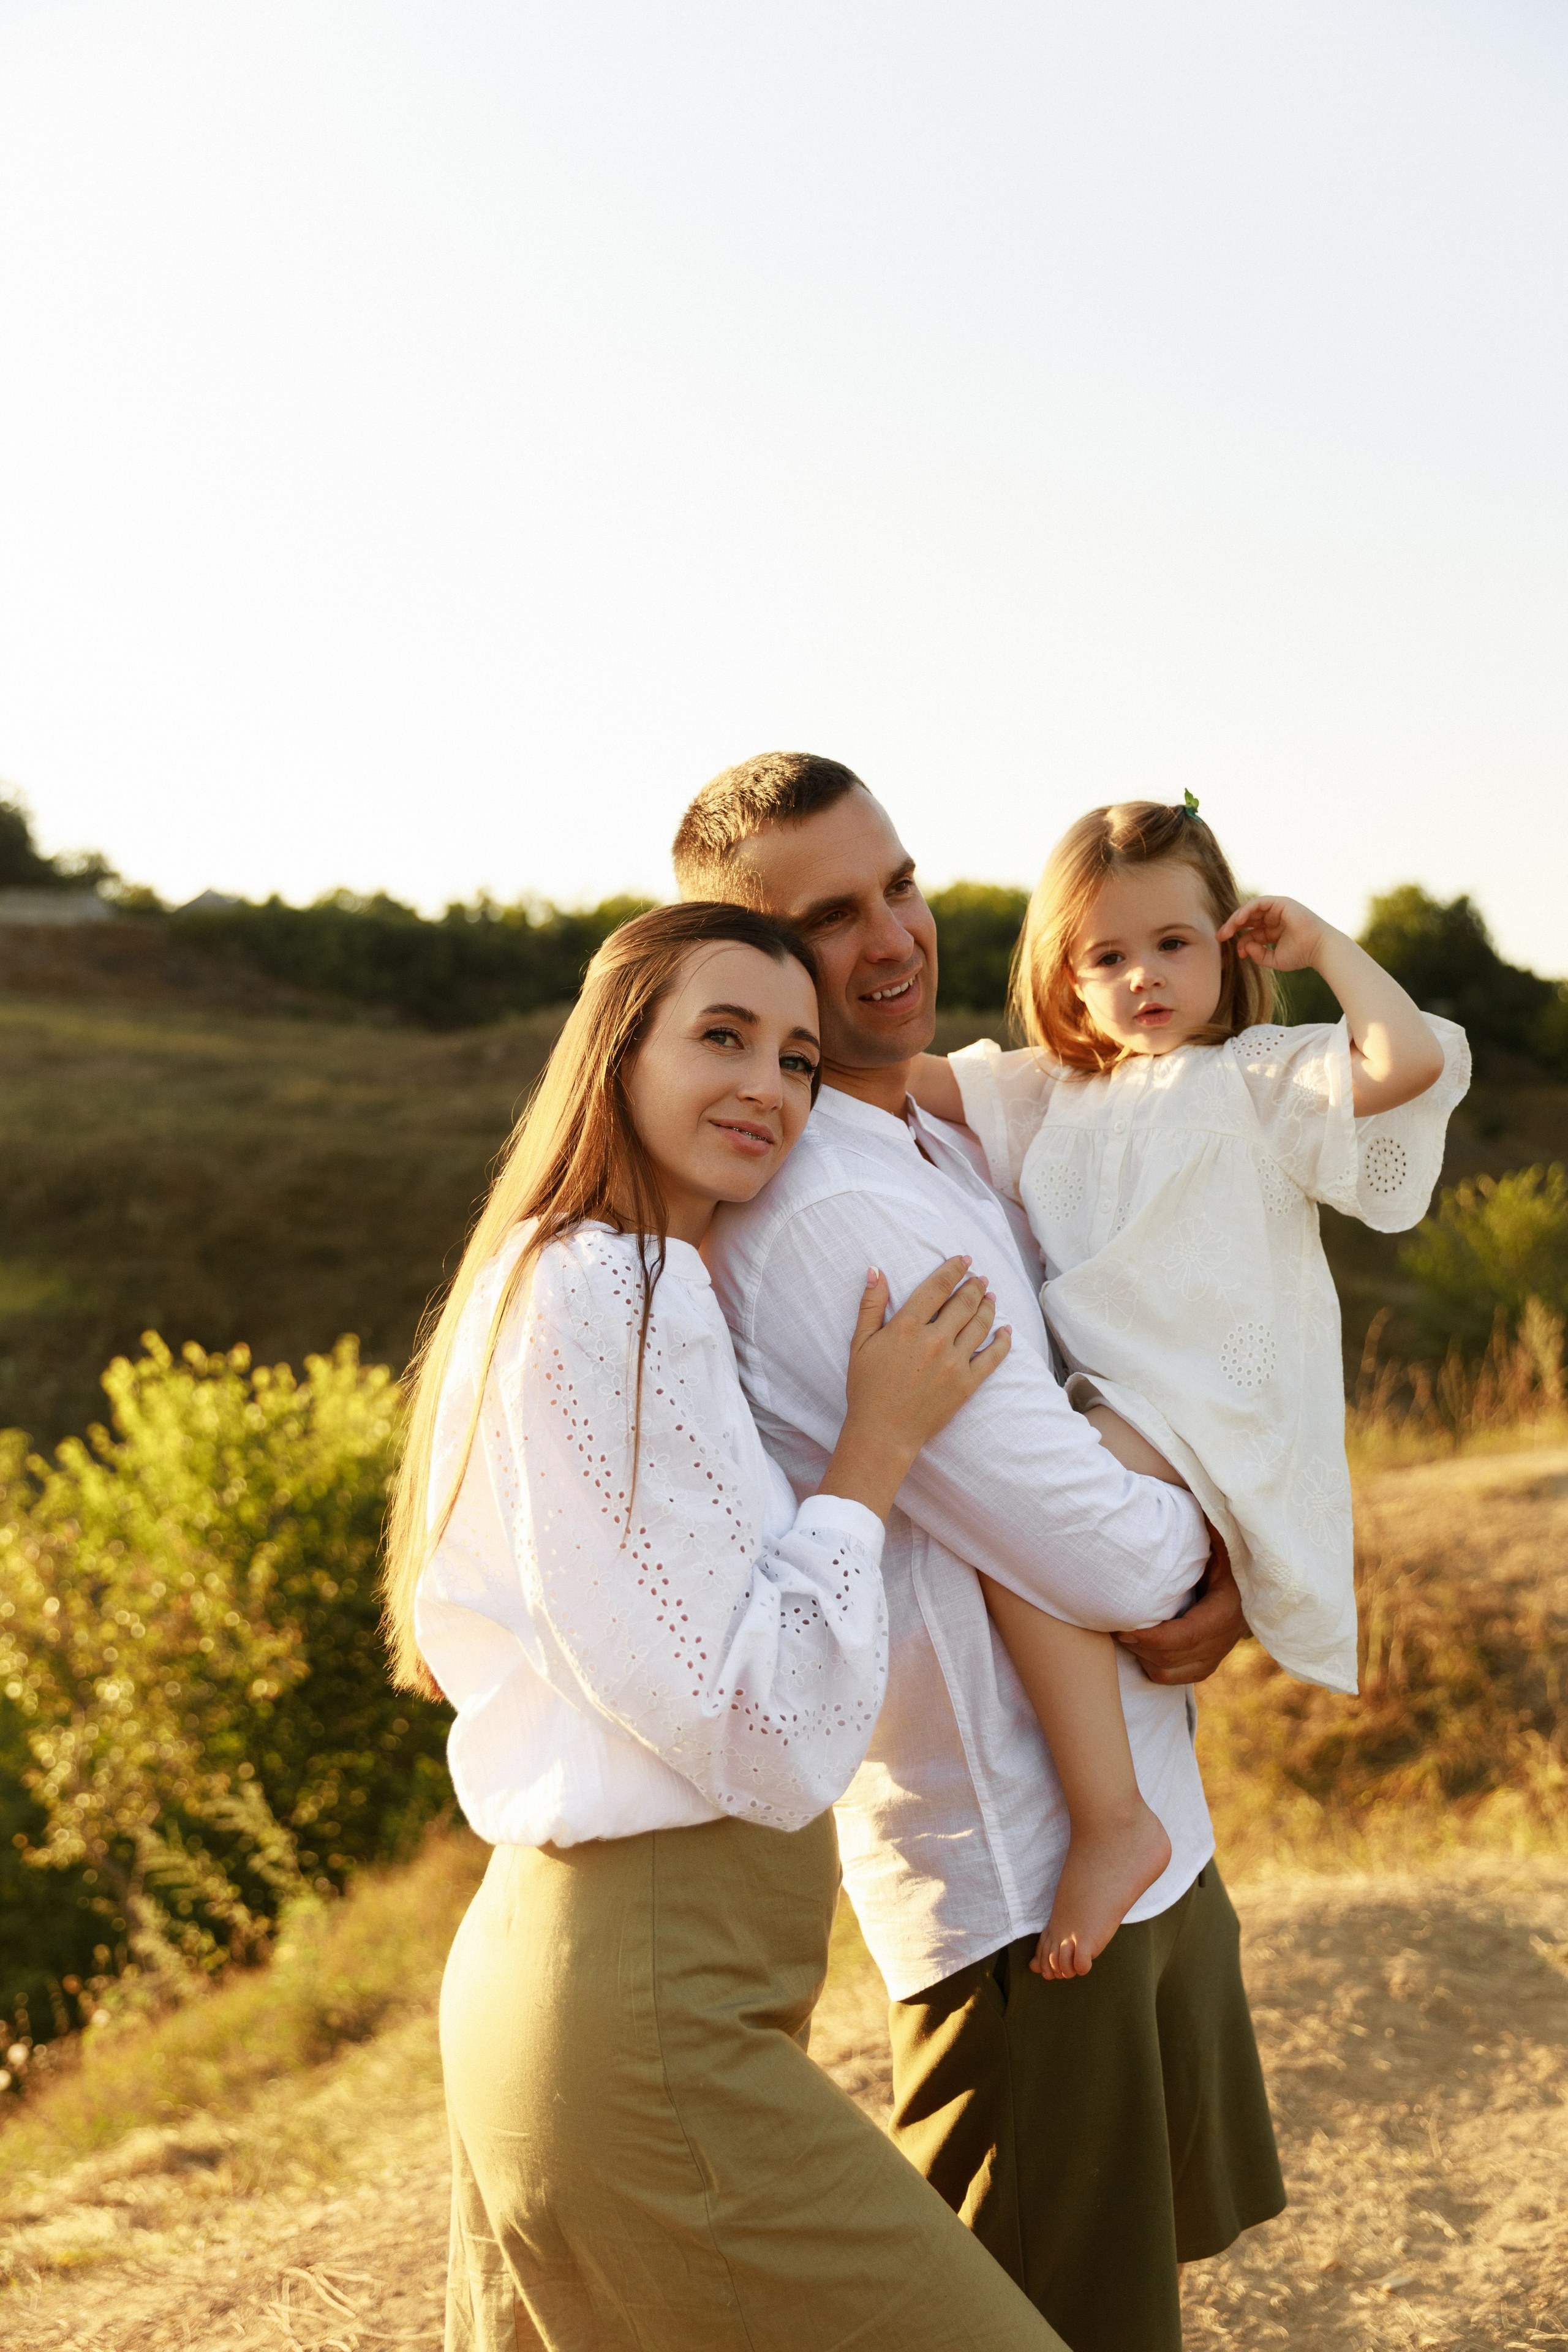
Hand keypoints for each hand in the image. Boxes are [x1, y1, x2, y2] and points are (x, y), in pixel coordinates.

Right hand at [820, 1259, 1011, 1519]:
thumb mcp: (859, 1344)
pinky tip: (1006, 1330)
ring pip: (980, 1324)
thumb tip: (877, 1271)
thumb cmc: (866, 1389)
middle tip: (980, 1278)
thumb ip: (870, 1305)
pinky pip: (993, 1357)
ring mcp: (954, 1363)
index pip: (937, 1287)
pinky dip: (1002, 1341)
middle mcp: (935, 1340)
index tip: (964, 1260)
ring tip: (990, 1296)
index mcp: (907, 1327)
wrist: (882, 1433)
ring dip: (988, 1306)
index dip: (953, 1270)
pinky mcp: (967, 1384)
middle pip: (963, 1303)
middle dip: (974, 1285)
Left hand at [1114, 1521, 1247, 1684]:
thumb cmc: (1219, 1558)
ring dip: (1144, 1658)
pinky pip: (1171, 1678)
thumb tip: (1202, 1508)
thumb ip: (1212, 1530)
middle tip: (1114, 1630)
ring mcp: (1215, 1655)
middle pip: (1176, 1657)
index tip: (1125, 1630)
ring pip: (1171, 1671)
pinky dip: (1151, 1667)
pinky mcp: (1204, 1666)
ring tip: (1122, 1637)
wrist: (1238, 1586)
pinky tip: (1137, 1647)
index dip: (1157, 1638)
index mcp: (1227, 1608)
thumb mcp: (1220, 1544)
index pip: (1191, 1635)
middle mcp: (1224, 1638)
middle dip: (1142, 1648)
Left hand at [1215, 895, 1331, 974]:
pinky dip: (1247, 910)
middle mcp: (1275, 918)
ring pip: (1251, 910)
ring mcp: (1278, 910)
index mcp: (1274, 930)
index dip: (1241, 941)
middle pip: (1248, 919)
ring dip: (1236, 919)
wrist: (1320, 949)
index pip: (1251, 932)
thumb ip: (1258, 954)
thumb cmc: (1301, 955)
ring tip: (1227, 930)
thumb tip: (1243, 947)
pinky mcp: (1281, 903)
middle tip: (1220, 937)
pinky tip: (1239, 921)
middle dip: (1232, 927)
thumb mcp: (1274, 959)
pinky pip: (1259, 903)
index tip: (1236, 954)